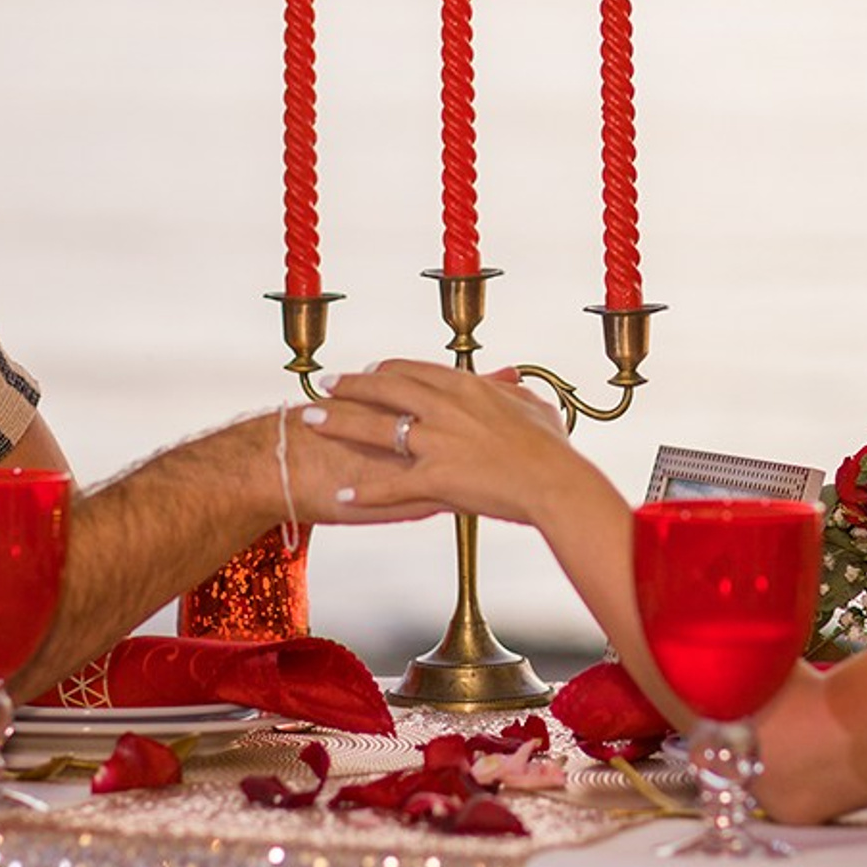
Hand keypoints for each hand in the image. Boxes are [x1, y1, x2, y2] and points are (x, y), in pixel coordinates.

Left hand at [296, 361, 574, 525]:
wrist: (556, 482)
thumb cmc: (552, 448)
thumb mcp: (534, 407)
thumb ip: (514, 392)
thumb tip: (512, 381)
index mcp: (467, 387)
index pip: (415, 370)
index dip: (386, 370)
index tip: (368, 370)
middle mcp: (445, 407)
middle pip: (384, 389)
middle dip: (349, 386)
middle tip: (324, 384)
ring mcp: (437, 441)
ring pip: (376, 428)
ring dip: (338, 423)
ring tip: (310, 419)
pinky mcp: (436, 477)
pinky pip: (390, 485)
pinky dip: (364, 493)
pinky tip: (341, 496)